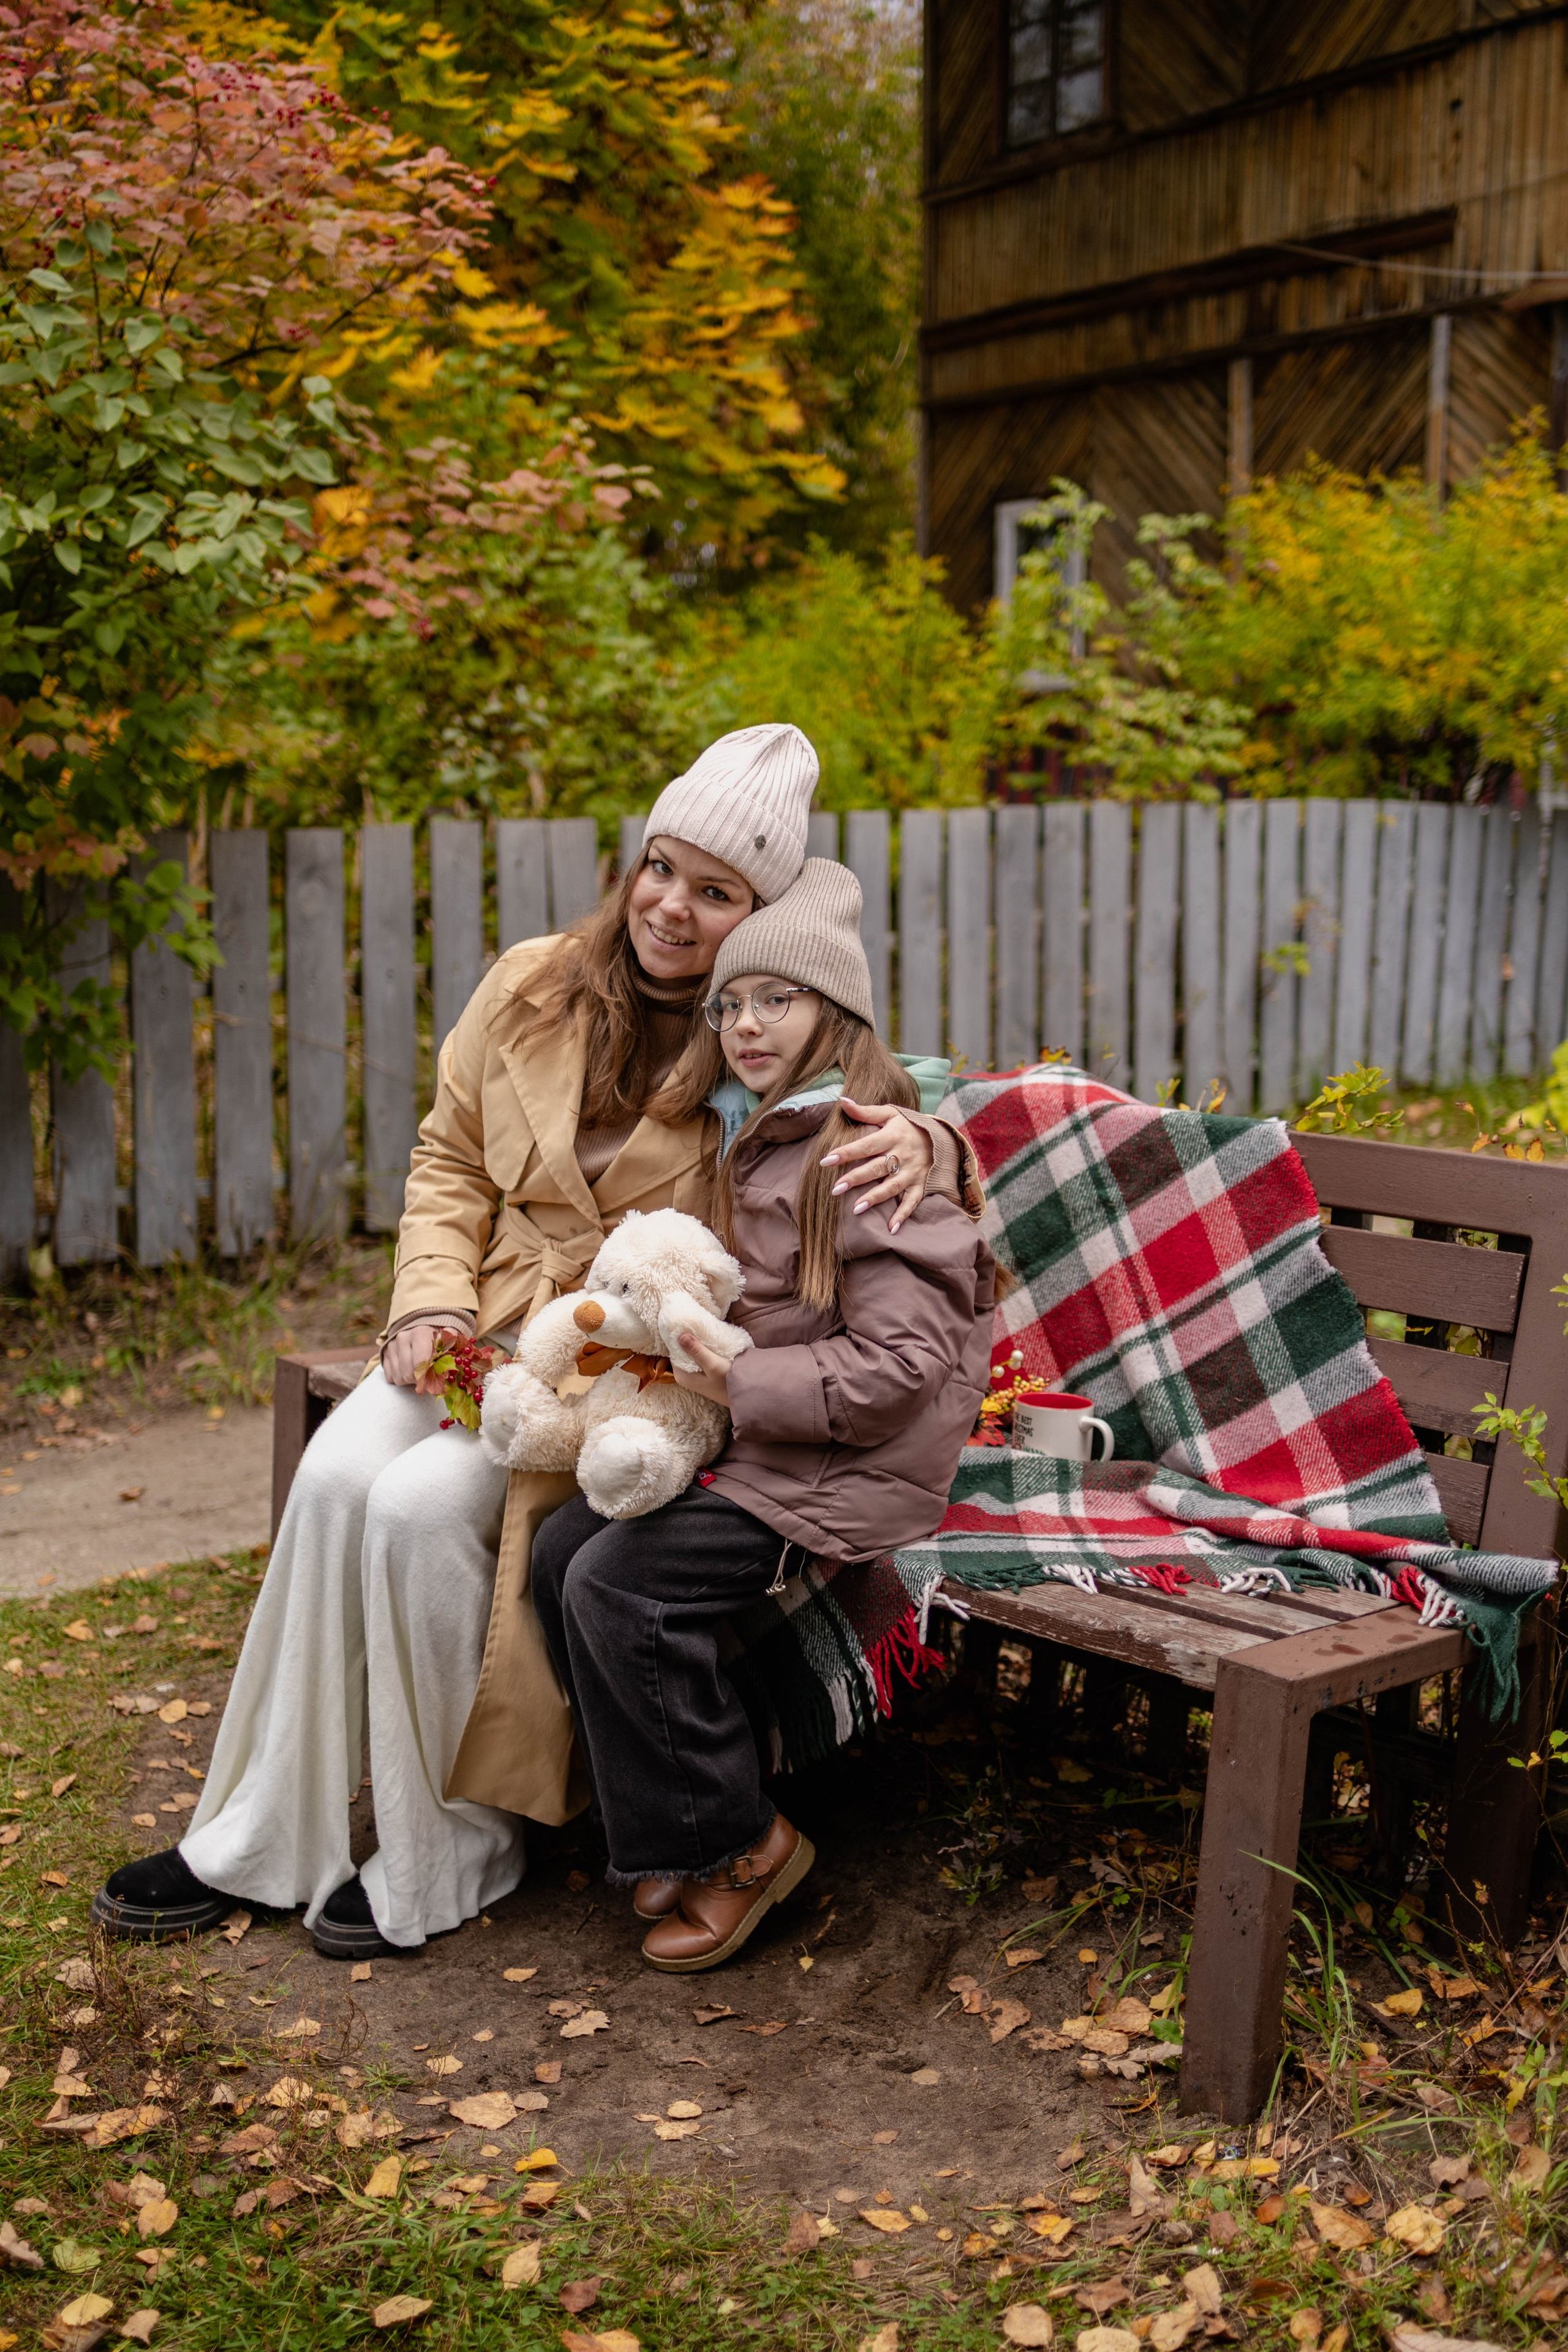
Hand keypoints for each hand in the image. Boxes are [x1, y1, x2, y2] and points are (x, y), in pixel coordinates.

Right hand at [382, 1321, 459, 1389]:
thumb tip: (453, 1362)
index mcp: (420, 1332)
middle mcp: (403, 1337)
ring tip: (419, 1370)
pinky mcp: (384, 1353)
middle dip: (421, 1379)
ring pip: (399, 1378)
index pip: (420, 1363)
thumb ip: (454, 1347)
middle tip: (429, 1373)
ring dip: (411, 1380)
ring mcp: (391, 1345)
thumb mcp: (451, 1337)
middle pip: (409, 1374)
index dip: (429, 1374)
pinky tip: (409, 1369)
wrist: (423, 1325)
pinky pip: (390, 1377)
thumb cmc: (440, 1336)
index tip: (437, 1374)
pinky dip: (400, 1377)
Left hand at [670, 1330, 731, 1407]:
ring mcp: (694, 1375)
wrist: (744, 1396)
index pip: (673, 1351)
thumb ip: (697, 1351)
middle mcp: (685, 1376)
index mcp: (682, 1375)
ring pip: (691, 1354)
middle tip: (695, 1323)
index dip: (678, 1337)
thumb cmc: (728, 1383)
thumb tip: (680, 1336)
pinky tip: (709, 1340)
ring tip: (702, 1328)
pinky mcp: (704, 1373)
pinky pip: (699, 1357)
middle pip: (682, 1351)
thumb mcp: (713, 1365)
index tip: (685, 1323)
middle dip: (688, 1338)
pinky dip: (703, 1349)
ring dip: (697, 1343)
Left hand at [822, 1101, 932, 1231]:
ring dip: (875, 1198)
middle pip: (876, 1167)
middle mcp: (903, 1154)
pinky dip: (903, 1215)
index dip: (846, 1153)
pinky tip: (890, 1229)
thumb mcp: (890, 1113)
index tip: (825, 1161)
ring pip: (892, 1186)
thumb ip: (865, 1111)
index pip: (865, 1145)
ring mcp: (913, 1172)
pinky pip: (913, 1202)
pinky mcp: (921, 1184)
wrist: (942, 1136)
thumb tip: (841, 1101)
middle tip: (835, 1190)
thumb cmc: (908, 1125)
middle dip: (856, 1179)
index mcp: (892, 1135)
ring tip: (856, 1209)